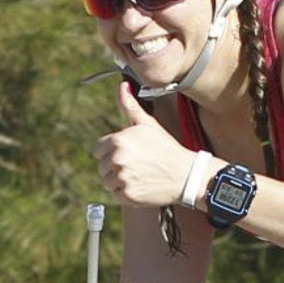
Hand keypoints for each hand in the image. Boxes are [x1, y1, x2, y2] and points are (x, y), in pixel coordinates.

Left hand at [96, 82, 200, 210]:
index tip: (127, 153)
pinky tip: (140, 184)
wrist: (185, 174)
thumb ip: (129, 106)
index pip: (98, 149)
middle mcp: (118, 159)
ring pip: (107, 181)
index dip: (111, 151)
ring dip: (119, 180)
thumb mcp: (147, 124)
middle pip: (102, 166)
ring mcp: (122, 178)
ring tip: (138, 174)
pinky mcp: (127, 195)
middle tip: (136, 165)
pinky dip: (125, 192)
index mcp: (119, 140)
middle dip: (115, 165)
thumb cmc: (166, 148)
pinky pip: (115, 194)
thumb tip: (122, 87)